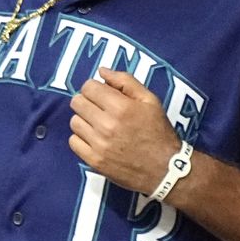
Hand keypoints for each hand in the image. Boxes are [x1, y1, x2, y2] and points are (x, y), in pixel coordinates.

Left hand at [68, 68, 181, 193]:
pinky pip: (73, 142)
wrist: (165, 169)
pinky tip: (95, 140)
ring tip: (99, 126)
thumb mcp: (150, 100)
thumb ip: (125, 81)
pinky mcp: (94, 161)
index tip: (103, 95)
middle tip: (100, 110)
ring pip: (74, 122)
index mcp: (121, 107)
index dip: (95, 88)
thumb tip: (101, 71)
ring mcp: (98, 145)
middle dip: (87, 102)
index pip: (88, 87)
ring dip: (84, 120)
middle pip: (77, 102)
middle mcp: (106, 125)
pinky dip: (82, 139)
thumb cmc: (159, 132)